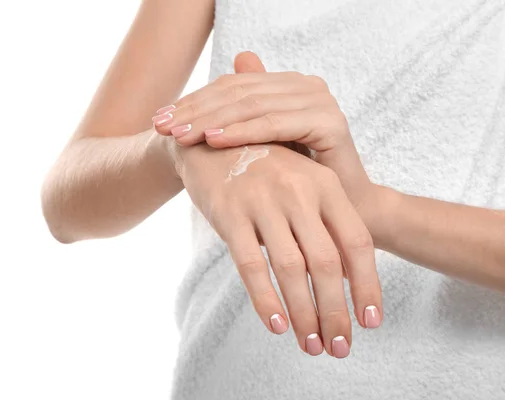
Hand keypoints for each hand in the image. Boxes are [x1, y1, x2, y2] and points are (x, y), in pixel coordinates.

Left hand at [153, 52, 373, 215]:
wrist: (345, 214)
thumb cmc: (298, 185)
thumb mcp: (261, 150)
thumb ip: (237, 120)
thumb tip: (205, 97)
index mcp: (289, 87)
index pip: (233, 86)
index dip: (194, 101)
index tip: (159, 119)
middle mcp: (306, 86)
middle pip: (240, 91)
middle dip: (196, 110)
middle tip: (161, 126)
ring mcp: (320, 100)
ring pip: (253, 105)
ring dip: (212, 119)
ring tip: (180, 135)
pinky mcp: (329, 122)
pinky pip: (276, 123)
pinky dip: (242, 131)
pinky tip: (213, 140)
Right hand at [173, 141, 382, 357]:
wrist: (210, 142)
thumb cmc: (264, 172)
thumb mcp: (302, 185)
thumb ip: (324, 226)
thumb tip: (346, 281)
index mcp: (325, 184)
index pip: (356, 242)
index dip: (367, 285)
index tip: (371, 322)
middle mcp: (299, 191)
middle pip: (327, 263)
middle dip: (336, 311)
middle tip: (339, 347)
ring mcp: (263, 200)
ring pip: (291, 269)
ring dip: (305, 314)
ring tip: (311, 345)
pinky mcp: (229, 213)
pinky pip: (250, 265)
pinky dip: (266, 300)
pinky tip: (277, 326)